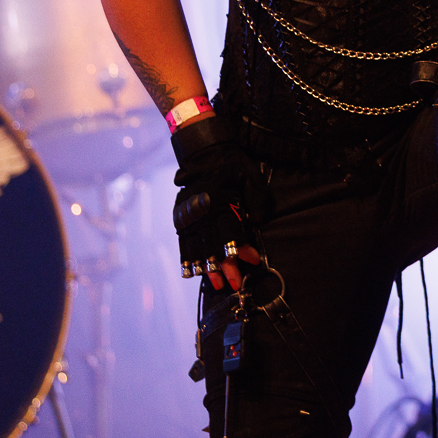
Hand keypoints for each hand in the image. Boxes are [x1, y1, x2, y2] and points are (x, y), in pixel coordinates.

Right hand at [170, 118, 273, 293]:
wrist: (205, 152)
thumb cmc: (233, 165)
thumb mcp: (250, 175)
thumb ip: (256, 197)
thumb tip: (256, 220)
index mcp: (217, 199)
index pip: (230, 231)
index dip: (242, 248)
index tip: (254, 260)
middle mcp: (200, 210)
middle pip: (213, 244)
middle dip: (226, 267)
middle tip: (237, 284)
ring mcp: (188, 215)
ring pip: (197, 248)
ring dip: (208, 268)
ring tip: (218, 285)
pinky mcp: (180, 218)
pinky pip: (183, 243)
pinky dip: (188, 259)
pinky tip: (194, 272)